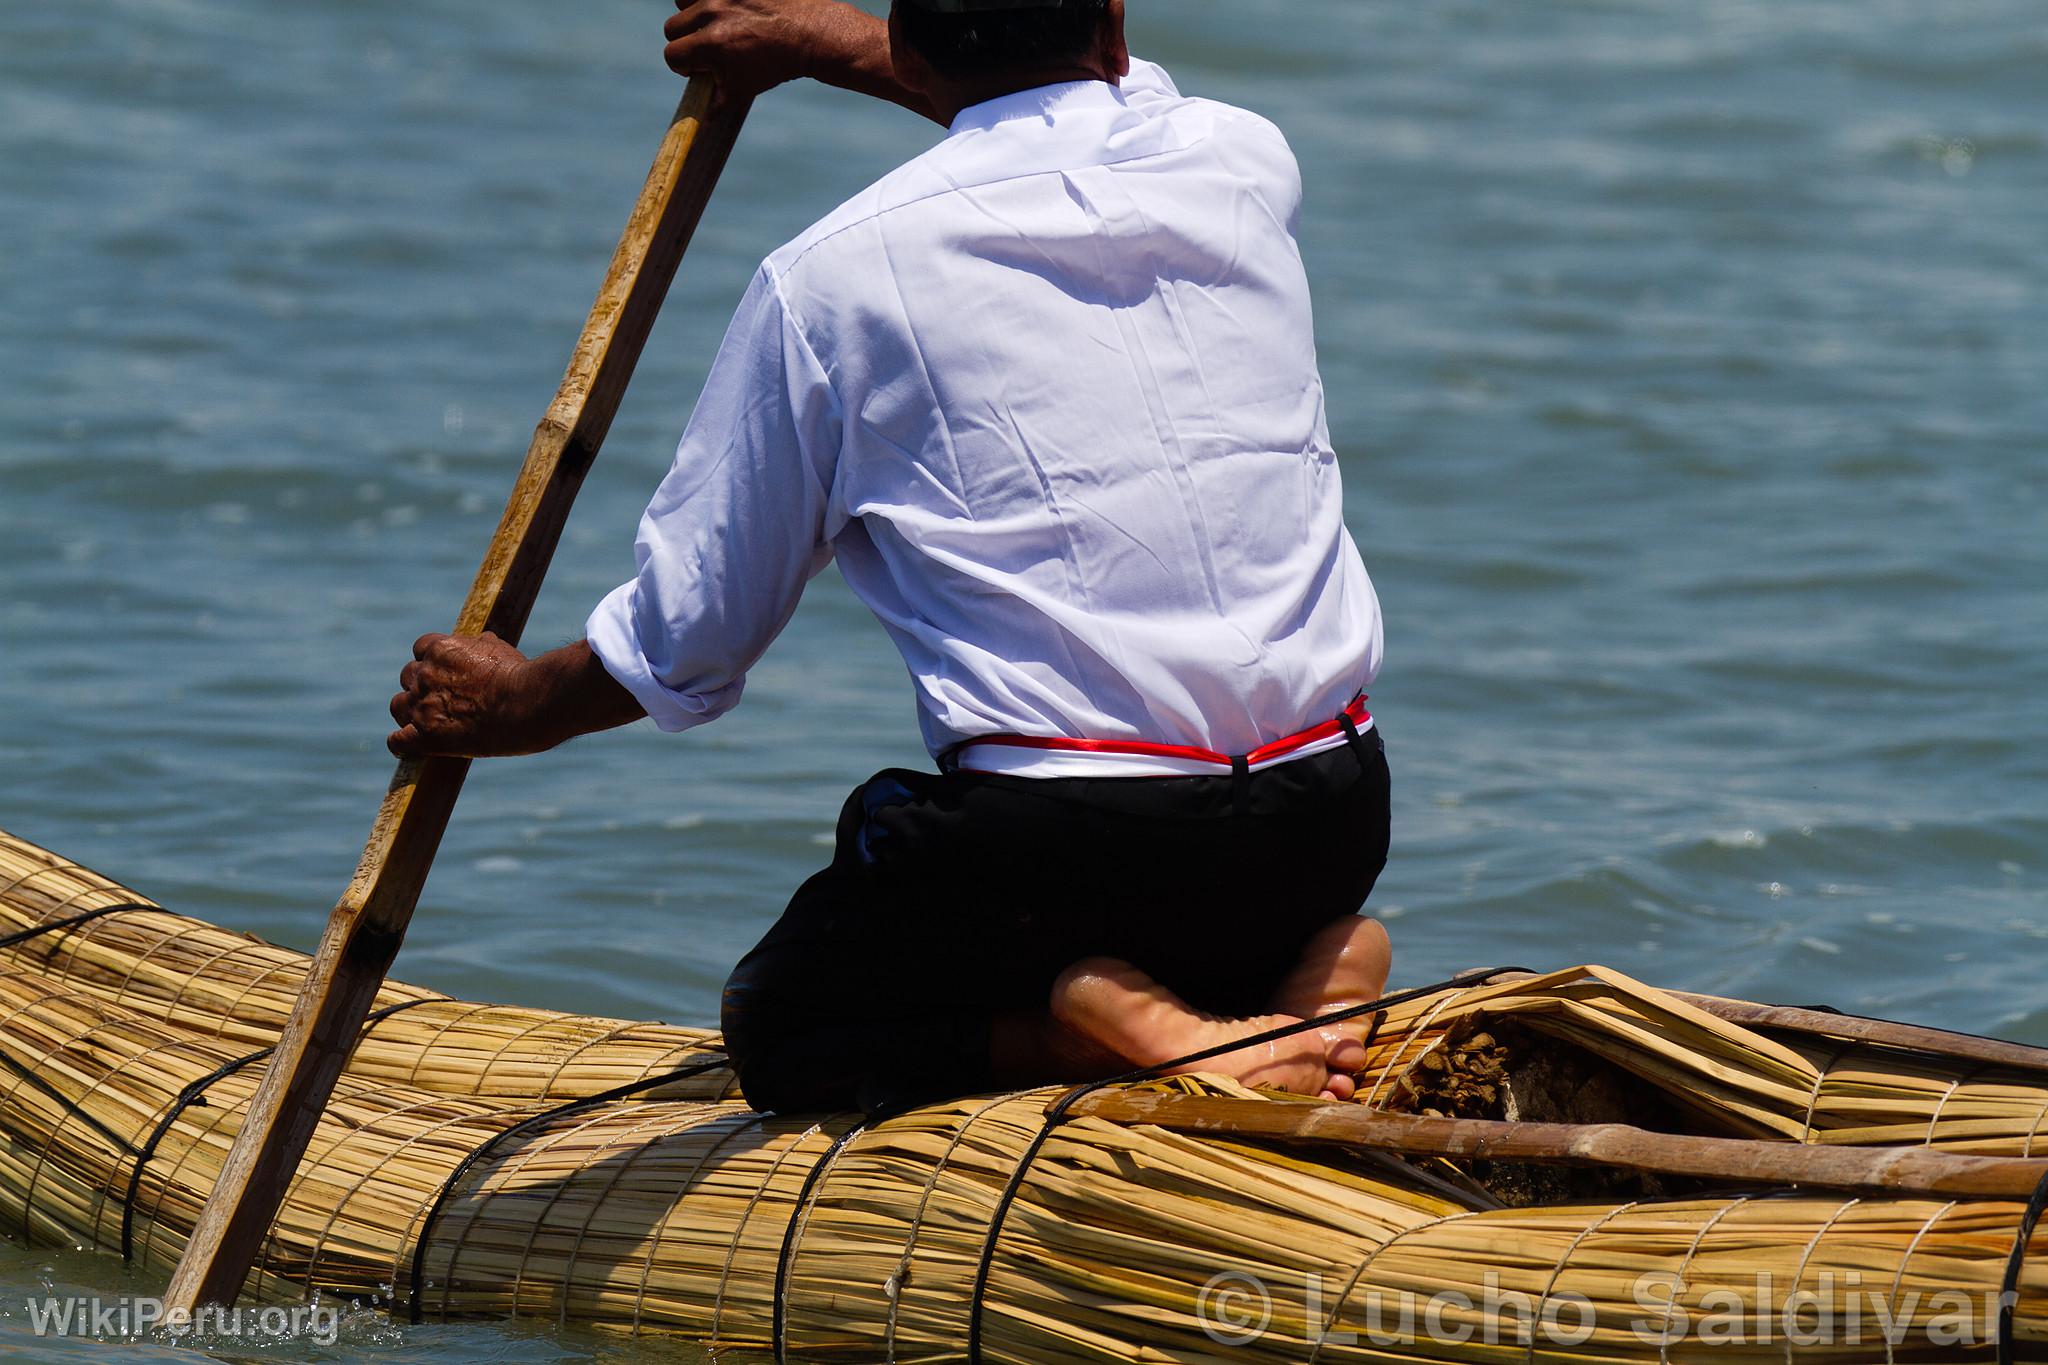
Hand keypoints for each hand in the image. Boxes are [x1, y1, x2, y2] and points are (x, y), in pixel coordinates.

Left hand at [388, 632, 556, 759]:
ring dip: (409, 712)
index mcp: (441, 649)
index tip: (443, 670)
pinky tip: (408, 748)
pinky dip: (401, 744)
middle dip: (420, 685)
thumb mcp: (500, 649)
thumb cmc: (519, 676)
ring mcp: (422, 707)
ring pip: (398, 706)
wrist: (526, 704)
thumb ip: (482, 646)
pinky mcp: (425, 737)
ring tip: (424, 722)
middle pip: (407, 676)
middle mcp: (425, 675)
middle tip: (439, 698)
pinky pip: (398, 742)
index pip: (421, 648)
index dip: (431, 660)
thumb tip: (481, 641)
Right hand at [663, 0, 854, 99]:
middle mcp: (711, 14)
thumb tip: (699, 128)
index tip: (698, 69)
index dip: (683, 66)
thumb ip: (716, 107)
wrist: (808, 34)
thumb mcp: (743, 90)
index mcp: (711, 44)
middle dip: (686, 41)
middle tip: (706, 49)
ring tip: (714, 25)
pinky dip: (708, 0)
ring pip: (682, 2)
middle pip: (672, 28)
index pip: (672, 55)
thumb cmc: (774, 66)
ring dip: (692, 14)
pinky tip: (726, 10)